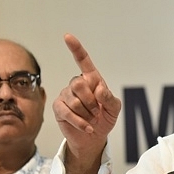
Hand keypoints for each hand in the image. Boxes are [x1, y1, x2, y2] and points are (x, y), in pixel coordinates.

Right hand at [53, 33, 121, 156]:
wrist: (94, 137)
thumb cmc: (105, 118)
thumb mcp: (114, 109)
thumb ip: (110, 98)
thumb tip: (99, 89)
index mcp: (92, 79)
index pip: (83, 60)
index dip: (76, 48)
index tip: (67, 36)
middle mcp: (77, 84)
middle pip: (78, 83)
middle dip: (91, 100)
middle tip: (97, 111)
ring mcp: (66, 95)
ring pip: (74, 100)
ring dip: (87, 113)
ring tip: (92, 119)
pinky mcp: (59, 108)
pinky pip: (67, 112)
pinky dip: (80, 122)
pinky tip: (87, 127)